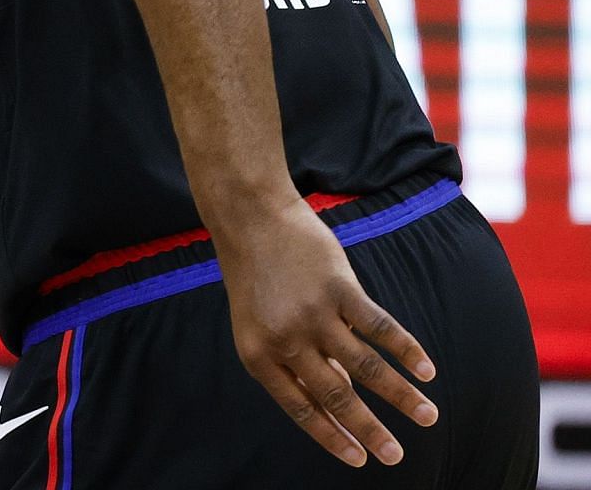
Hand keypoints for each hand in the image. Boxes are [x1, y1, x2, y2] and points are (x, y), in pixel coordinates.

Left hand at [216, 197, 438, 467]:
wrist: (249, 218)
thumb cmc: (257, 276)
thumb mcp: (259, 324)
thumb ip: (294, 359)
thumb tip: (340, 396)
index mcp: (258, 355)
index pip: (300, 407)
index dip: (330, 436)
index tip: (359, 460)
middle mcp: (284, 340)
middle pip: (336, 396)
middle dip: (370, 431)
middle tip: (397, 457)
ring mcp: (312, 314)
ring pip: (365, 367)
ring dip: (401, 397)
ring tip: (429, 418)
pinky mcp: (338, 288)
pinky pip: (380, 328)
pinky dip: (407, 351)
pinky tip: (427, 371)